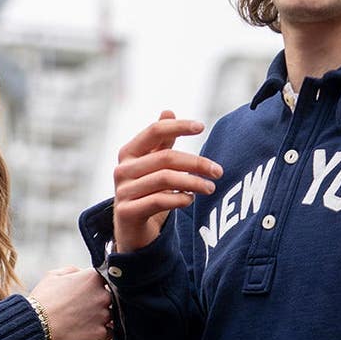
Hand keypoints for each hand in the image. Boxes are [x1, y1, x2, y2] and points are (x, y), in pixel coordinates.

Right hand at [28, 267, 111, 339]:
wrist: (35, 326)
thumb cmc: (43, 299)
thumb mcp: (53, 275)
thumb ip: (73, 270)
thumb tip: (82, 273)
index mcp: (93, 277)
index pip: (107, 279)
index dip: (98, 286)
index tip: (89, 292)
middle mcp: (103, 295)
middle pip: (111, 297)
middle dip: (100, 302)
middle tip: (84, 308)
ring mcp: (103, 315)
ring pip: (111, 315)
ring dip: (101, 317)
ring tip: (83, 321)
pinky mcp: (101, 334)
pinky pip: (109, 332)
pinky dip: (101, 332)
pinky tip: (87, 331)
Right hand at [112, 110, 221, 251]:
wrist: (130, 227)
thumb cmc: (145, 190)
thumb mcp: (151, 164)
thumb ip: (160, 140)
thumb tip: (168, 111)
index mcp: (128, 152)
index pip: (155, 131)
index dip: (178, 127)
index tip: (201, 127)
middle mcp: (122, 169)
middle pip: (166, 157)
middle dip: (196, 163)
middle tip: (218, 171)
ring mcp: (123, 191)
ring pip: (165, 179)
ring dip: (193, 182)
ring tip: (210, 187)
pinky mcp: (127, 212)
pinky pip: (158, 201)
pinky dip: (179, 198)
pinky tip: (191, 199)